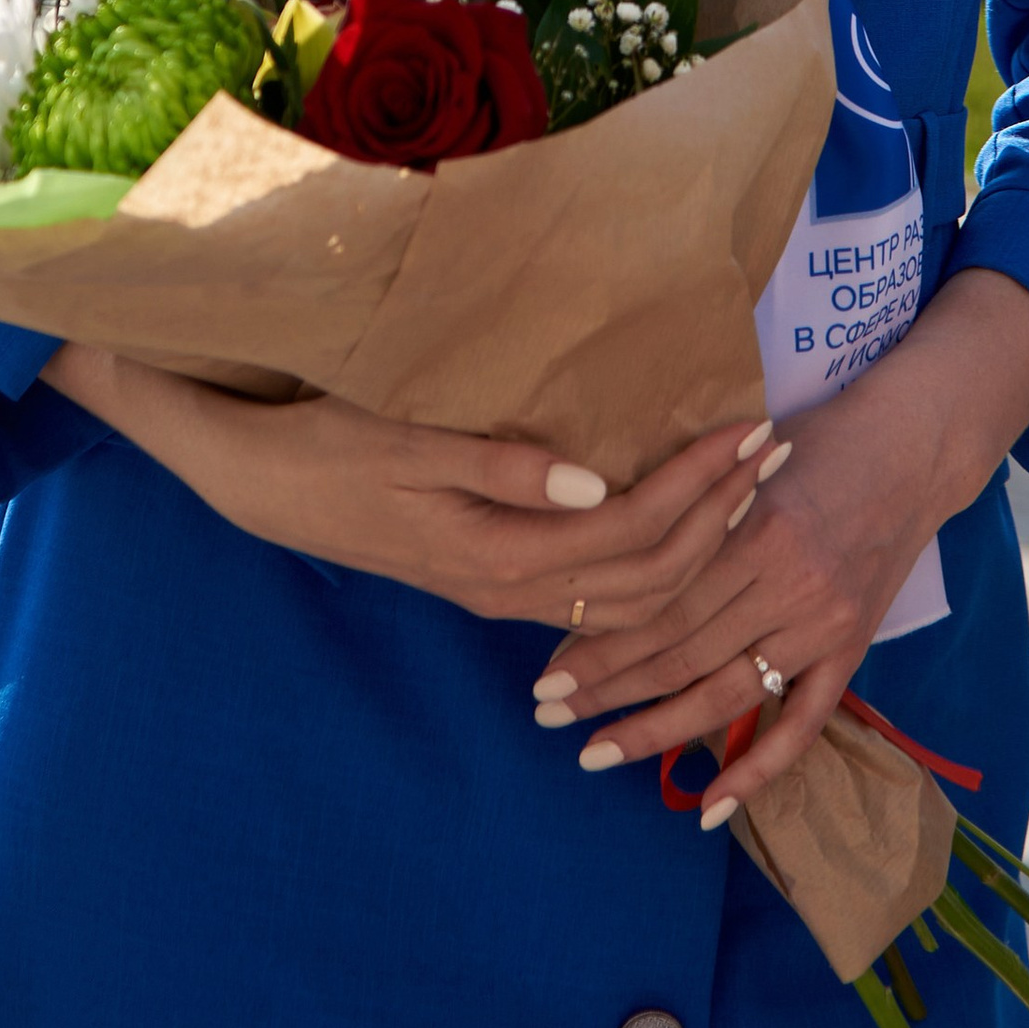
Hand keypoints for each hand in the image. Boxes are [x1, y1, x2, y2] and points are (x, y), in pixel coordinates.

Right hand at [43, 344, 777, 626]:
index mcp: (500, 554)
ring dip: (694, 543)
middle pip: (648, 574)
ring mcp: (498, 591)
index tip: (753, 432)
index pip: (634, 531)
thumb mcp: (408, 443)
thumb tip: (599, 484)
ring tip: (744, 487)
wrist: (254, 480)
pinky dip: (647, 567)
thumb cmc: (328, 445)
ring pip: (626, 595)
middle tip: (775, 452)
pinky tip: (671, 533)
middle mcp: (510, 587)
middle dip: (721, 516)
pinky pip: (591, 594)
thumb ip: (504, 466)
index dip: (702, 485)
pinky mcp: (486, 578)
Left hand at [536, 270, 1028, 822]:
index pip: (660, 606)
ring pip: (726, 694)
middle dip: (606, 688)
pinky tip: (709, 808)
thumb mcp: (745, 453)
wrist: (914, 446)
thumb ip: (689, 506)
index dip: (599, 643)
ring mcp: (823, 624)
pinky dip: (757, 770)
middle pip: (681, 653)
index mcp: (756, 529)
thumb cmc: (820, 434)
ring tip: (594, 752)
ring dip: (655, 731)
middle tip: (545, 710)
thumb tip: (603, 547)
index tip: (547, 667)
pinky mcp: (852, 648)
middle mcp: (789, 585)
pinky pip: (802, 723)